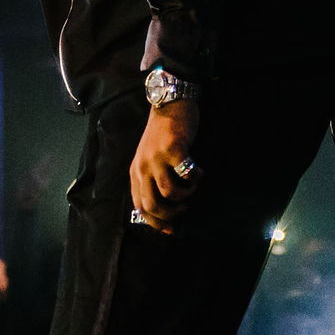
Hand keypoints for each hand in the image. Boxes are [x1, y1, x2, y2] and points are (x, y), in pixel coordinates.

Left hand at [128, 101, 200, 235]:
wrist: (169, 104)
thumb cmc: (162, 135)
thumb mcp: (149, 159)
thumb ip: (151, 180)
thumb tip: (164, 212)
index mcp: (136, 171)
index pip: (140, 207)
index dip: (156, 223)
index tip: (172, 229)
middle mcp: (143, 166)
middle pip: (151, 205)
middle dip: (171, 215)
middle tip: (184, 209)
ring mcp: (157, 158)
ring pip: (169, 193)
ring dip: (186, 195)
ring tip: (192, 184)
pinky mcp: (173, 149)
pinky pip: (186, 174)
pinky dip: (196, 178)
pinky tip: (199, 171)